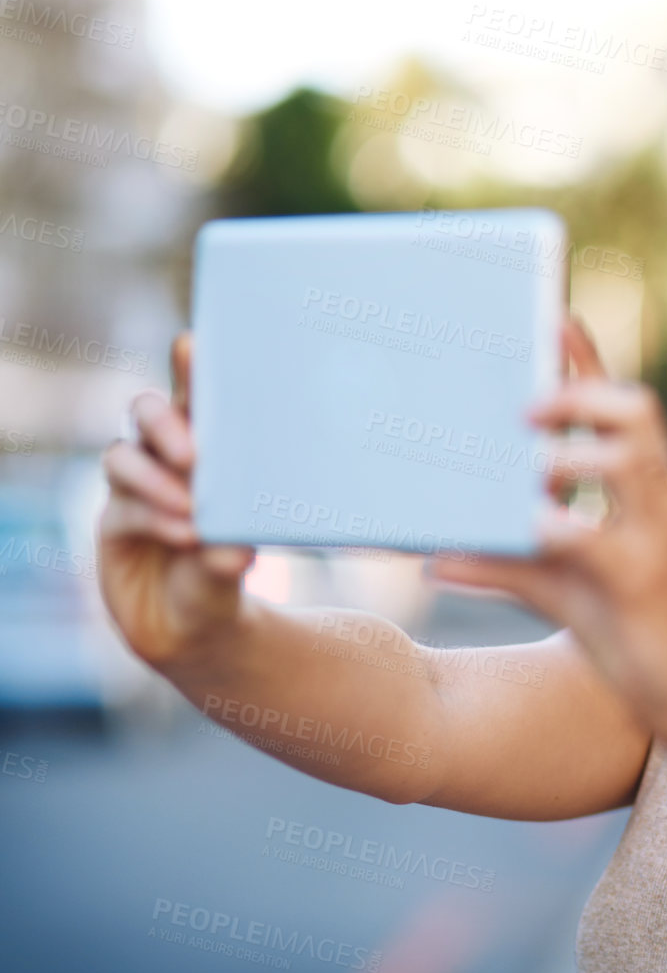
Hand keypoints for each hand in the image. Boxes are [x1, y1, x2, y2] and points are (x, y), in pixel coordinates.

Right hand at [97, 333, 255, 665]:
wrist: (201, 627)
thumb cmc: (234, 571)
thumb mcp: (244, 557)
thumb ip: (237, 548)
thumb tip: (235, 547)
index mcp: (209, 444)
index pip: (197, 396)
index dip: (192, 368)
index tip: (194, 345)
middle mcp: (166, 457)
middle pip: (147, 412)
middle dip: (165, 421)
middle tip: (196, 452)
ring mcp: (136, 488)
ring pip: (125, 457)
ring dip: (156, 478)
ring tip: (193, 506)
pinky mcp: (116, 523)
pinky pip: (124, 508)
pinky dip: (154, 516)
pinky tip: (187, 534)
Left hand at [431, 314, 666, 740]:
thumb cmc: (618, 628)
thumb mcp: (556, 583)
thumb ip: (504, 557)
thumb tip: (433, 551)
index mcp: (637, 490)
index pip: (616, 409)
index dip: (586, 362)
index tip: (553, 319)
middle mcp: (652, 503)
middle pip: (638, 414)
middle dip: (583, 395)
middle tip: (526, 407)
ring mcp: (654, 539)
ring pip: (633, 463)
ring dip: (575, 453)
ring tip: (529, 464)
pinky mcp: (641, 582)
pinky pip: (589, 541)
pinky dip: (547, 528)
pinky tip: (502, 534)